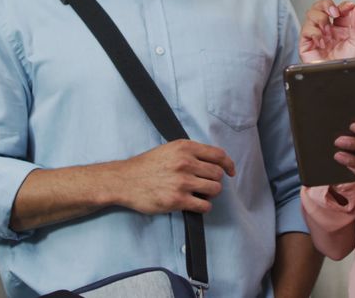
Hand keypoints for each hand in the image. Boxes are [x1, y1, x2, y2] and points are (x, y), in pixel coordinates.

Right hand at [116, 140, 235, 214]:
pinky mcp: (177, 200)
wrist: (124, 180)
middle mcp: (185, 163)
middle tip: (205, 184)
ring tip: (199, 194)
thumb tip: (213, 162)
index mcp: (185, 148)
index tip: (230, 172)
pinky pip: (204, 205)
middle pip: (218, 174)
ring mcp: (182, 182)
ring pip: (214, 190)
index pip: (218, 155)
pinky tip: (195, 204)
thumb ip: (190, 153)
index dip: (228, 164)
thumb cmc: (146, 166)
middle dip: (215, 181)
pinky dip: (203, 207)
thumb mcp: (169, 149)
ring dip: (210, 194)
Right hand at [298, 0, 354, 62]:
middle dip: (326, 5)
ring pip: (311, 14)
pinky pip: (305, 30)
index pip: (338, 8)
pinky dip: (314, 32)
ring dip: (320, 18)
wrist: (340, 80)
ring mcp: (316, 35)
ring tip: (328, 30)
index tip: (349, 6)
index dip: (342, 5)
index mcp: (341, 28)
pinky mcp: (306, 44)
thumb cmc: (348, 65)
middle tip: (335, 12)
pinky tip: (322, 41)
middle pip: (320, 6)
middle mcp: (327, 30)